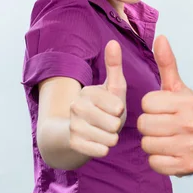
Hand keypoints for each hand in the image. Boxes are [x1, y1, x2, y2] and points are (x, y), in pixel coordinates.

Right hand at [68, 40, 126, 157]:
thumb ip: (114, 66)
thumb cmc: (103, 108)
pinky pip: (100, 150)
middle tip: (108, 123)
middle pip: (114, 123)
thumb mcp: (112, 88)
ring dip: (111, 139)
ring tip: (103, 133)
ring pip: (109, 138)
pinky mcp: (72, 143)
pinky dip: (103, 149)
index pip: (118, 106)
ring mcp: (72, 125)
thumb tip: (113, 41)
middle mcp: (76, 106)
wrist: (75, 134)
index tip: (113, 109)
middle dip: (116, 126)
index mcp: (88, 91)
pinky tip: (97, 143)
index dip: (120, 111)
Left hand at [138, 35, 192, 175]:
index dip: (151, 106)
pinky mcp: (185, 166)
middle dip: (149, 125)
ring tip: (166, 138)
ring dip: (152, 142)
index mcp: (187, 102)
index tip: (163, 109)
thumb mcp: (178, 87)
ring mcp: (189, 147)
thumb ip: (167, 63)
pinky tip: (169, 151)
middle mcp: (190, 124)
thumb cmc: (187, 112)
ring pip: (147, 144)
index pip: (147, 103)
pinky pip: (154, 163)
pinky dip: (158, 159)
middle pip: (144, 124)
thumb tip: (160, 37)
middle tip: (163, 125)